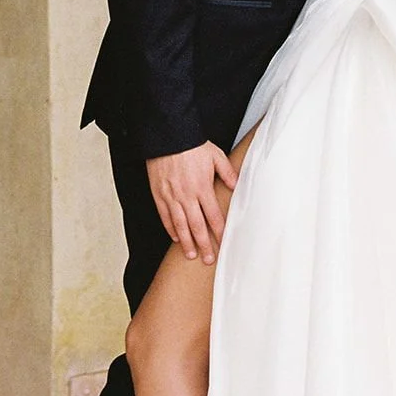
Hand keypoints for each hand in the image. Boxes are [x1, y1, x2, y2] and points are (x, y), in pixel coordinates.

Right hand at [146, 141, 237, 263]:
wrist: (168, 137)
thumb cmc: (191, 145)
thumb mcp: (215, 155)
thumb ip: (227, 172)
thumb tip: (236, 184)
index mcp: (202, 187)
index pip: (213, 215)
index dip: (219, 231)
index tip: (223, 242)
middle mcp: (187, 195)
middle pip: (197, 226)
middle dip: (204, 244)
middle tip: (208, 259)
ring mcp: (171, 197)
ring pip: (180, 225)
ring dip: (186, 242)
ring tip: (191, 254)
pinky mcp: (159, 195)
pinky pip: (165, 216)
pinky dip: (170, 229)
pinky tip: (175, 238)